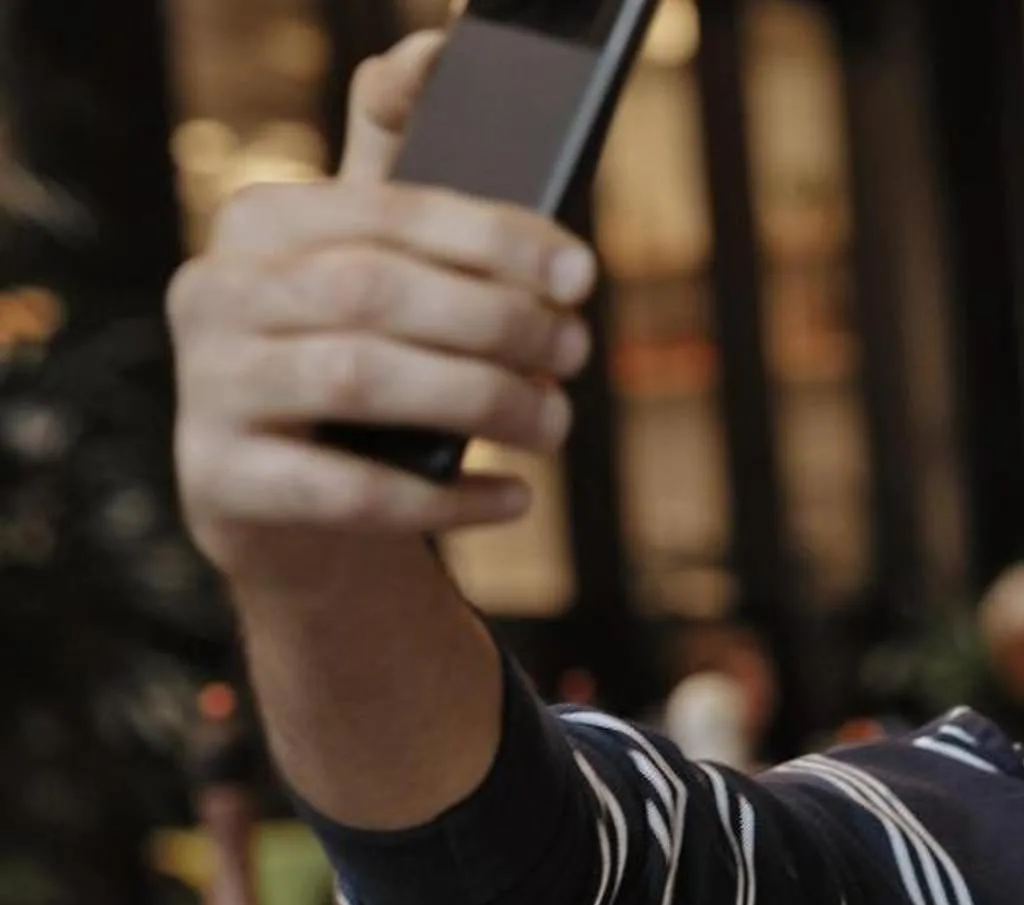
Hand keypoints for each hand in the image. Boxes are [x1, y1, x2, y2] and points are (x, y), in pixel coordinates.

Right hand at [169, 33, 598, 580]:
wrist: (285, 509)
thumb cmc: (351, 360)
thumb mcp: (370, 262)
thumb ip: (398, 165)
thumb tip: (435, 46)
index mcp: (260, 224)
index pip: (385, 211)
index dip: (493, 239)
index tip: (581, 272)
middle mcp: (215, 295)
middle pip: (373, 290)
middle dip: (496, 320)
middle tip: (576, 352)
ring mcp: (210, 390)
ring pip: (359, 378)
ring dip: (480, 399)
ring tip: (554, 421)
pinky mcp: (224, 485)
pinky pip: (350, 492)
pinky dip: (446, 497)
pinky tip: (516, 496)